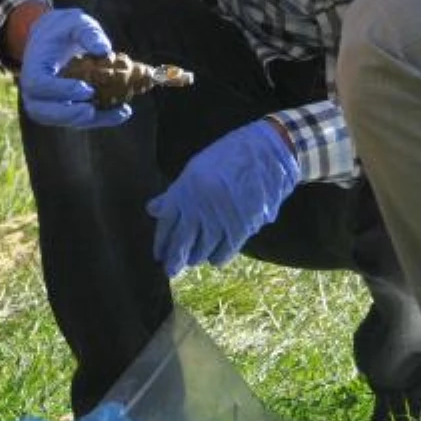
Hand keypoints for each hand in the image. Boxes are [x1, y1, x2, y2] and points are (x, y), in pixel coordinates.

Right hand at [19, 8, 131, 128]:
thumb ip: (88, 33)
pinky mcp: (65, 109)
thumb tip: (104, 50)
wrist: (56, 39)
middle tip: (92, 111)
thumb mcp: (76, 22)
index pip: (39, 84)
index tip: (86, 89)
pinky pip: (80, 120)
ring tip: (122, 112)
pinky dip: (103, 119)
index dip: (60, 90)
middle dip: (69, 114)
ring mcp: (48, 102)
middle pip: (43, 111)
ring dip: (92, 120)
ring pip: (64, 121)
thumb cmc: (66, 29)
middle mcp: (35, 90)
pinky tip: (125, 112)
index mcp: (33, 67)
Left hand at [146, 121, 299, 276]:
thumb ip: (176, 192)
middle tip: (171, 270)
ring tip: (195, 260)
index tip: (159, 255)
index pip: (166, 224)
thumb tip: (152, 210)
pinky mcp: (242, 225)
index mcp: (184, 190)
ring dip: (196, 257)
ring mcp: (220, 217)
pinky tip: (215, 259)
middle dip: (174, 260)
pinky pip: (226, 249)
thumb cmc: (230, 155)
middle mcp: (199, 206)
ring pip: (203, 249)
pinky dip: (219, 256)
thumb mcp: (197, 168)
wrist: (267, 149)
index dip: (162, 243)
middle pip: (181, 242)